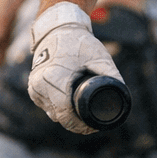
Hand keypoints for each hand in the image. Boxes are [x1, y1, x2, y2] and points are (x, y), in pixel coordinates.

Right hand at [27, 1, 121, 133]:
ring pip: (52, 113)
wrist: (57, 29)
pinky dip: (59, 108)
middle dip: (76, 123)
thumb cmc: (80, 42)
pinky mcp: (33, 89)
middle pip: (59, 117)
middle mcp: (39, 86)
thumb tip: (123, 97)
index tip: (93, 128)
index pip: (65, 115)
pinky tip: (71, 108)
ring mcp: (34, 88)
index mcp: (53, 79)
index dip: (80, 125)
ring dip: (67, 116)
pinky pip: (47, 106)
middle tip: (92, 125)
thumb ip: (112, 76)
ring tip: (84, 116)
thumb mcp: (100, 58)